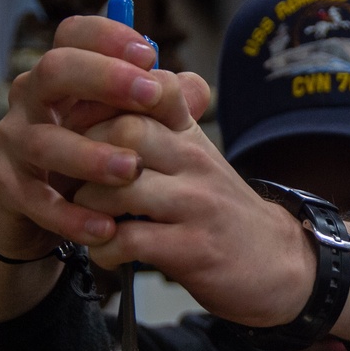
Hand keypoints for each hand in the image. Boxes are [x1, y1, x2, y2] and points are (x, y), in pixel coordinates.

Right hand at [0, 15, 172, 258]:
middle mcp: (31, 99)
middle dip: (104, 78)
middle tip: (150, 94)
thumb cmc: (97, 154)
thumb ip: (166, 107)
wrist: (48, 213)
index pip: (74, 35)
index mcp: (63, 74)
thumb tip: (198, 89)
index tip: (149, 54)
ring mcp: (14, 142)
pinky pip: (35, 201)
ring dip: (90, 155)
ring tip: (133, 169)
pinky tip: (106, 227)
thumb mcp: (132, 127)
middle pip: (55, 70)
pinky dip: (72, 216)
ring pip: (45, 141)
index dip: (108, 36)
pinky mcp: (6, 188)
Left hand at [72, 88, 316, 327]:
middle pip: (125, 131)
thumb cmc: (222, 211)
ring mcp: (196, 204)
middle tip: (72, 180)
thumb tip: (106, 97)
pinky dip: (103, 250)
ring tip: (88, 222)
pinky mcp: (194, 248)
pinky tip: (108, 253)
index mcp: (192, 136)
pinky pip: (129, 240)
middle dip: (83, 155)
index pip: (153, 88)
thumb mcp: (197, 160)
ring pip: (118, 186)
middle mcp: (196, 161)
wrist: (277, 262)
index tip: (83, 125)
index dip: (107, 99)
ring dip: (86, 207)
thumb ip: (160, 129)